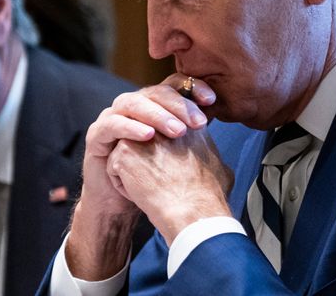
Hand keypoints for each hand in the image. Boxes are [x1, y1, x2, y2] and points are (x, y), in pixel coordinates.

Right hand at [65, 74, 215, 278]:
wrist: (123, 204)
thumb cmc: (155, 178)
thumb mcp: (180, 154)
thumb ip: (198, 134)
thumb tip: (228, 119)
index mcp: (154, 106)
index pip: (174, 86)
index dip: (193, 88)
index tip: (213, 100)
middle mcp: (133, 106)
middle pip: (155, 92)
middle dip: (178, 105)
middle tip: (197, 122)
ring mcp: (112, 117)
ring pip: (133, 103)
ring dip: (156, 115)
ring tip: (177, 131)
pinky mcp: (97, 135)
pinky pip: (112, 124)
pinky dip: (130, 127)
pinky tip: (148, 136)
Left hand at [107, 129, 234, 244]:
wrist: (192, 212)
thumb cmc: (208, 197)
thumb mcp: (219, 167)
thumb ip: (210, 154)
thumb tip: (212, 161)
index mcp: (187, 124)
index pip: (164, 130)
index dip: (164, 153)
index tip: (171, 170)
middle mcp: (163, 123)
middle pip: (144, 137)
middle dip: (147, 158)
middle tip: (158, 180)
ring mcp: (142, 135)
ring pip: (127, 150)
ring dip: (133, 170)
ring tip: (150, 188)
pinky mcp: (124, 151)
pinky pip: (115, 166)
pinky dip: (123, 184)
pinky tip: (140, 194)